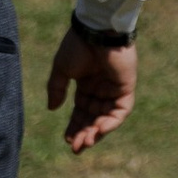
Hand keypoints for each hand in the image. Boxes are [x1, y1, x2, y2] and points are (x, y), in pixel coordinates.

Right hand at [45, 20, 136, 151]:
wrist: (95, 30)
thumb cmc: (77, 45)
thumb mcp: (61, 69)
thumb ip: (57, 88)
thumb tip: (52, 109)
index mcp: (85, 85)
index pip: (81, 112)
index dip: (74, 126)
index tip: (67, 140)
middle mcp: (100, 90)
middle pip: (93, 118)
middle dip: (85, 134)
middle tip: (76, 148)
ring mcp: (114, 90)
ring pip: (106, 118)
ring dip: (96, 132)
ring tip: (85, 142)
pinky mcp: (126, 88)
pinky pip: (120, 111)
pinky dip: (111, 123)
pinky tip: (98, 130)